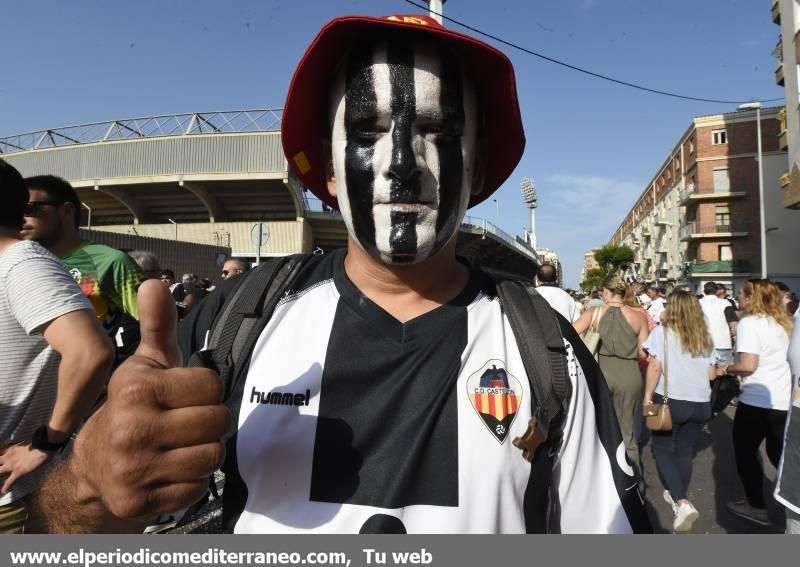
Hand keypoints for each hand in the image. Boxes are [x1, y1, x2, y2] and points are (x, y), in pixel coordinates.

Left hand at [0, 442, 50, 493]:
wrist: (44, 444)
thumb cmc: (38, 442)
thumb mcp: (24, 443)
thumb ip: (18, 448)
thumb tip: (21, 451)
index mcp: (9, 450)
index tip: (1, 463)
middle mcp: (7, 458)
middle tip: (0, 472)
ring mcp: (12, 466)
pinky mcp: (18, 472)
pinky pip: (9, 482)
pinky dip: (5, 488)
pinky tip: (4, 492)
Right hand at [69, 280, 229, 522]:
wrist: (96, 465)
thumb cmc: (134, 407)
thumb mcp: (145, 365)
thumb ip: (158, 325)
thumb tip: (155, 282)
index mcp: (136, 390)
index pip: (211, 385)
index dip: (205, 391)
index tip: (185, 397)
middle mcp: (133, 429)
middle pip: (217, 422)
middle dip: (209, 422)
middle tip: (188, 424)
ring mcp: (136, 470)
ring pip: (212, 456)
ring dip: (204, 452)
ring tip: (182, 445)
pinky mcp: (142, 502)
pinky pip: (197, 488)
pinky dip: (191, 481)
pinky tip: (170, 470)